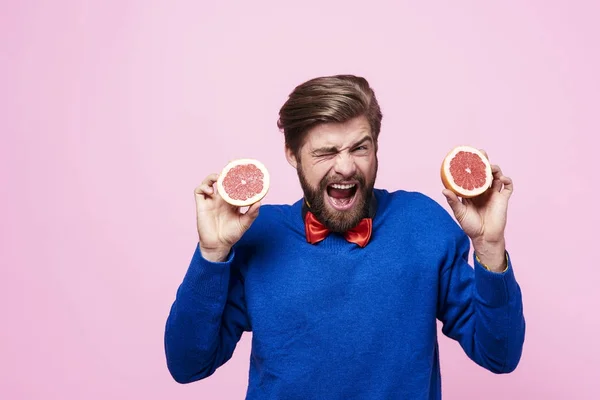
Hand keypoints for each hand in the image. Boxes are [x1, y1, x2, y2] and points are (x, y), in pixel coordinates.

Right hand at [194, 173, 260, 261]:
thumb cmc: (231, 235)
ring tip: (219, 177)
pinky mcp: (201, 205)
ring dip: (213, 176)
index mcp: (232, 201)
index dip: (238, 175)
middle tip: (231, 163)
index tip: (244, 167)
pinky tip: (211, 191)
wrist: (218, 245)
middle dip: (226, 170)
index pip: (235, 184)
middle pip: (222, 180)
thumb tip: (259, 202)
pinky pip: (199, 191)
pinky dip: (203, 187)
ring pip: (210, 182)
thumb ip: (252, 213)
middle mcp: (221, 198)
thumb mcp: (244, 223)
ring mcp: (211, 200)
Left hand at [442, 151, 512, 270]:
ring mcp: (494, 193)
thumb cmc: (470, 226)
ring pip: (496, 176)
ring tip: (491, 167)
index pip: (471, 175)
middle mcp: (483, 190)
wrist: (484, 237)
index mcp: (472, 192)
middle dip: (484, 161)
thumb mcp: (460, 212)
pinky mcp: (503, 199)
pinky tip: (502, 179)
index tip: (467, 155)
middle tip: (481, 153)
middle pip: (484, 172)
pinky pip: (507, 186)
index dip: (470, 165)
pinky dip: (507, 180)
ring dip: (495, 169)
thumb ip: (453, 201)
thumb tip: (444, 190)